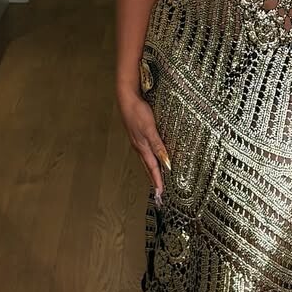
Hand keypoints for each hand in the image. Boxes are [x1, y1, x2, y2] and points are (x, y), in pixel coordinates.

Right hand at [117, 89, 171, 204]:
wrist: (126, 98)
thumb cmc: (137, 112)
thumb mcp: (149, 129)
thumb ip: (158, 145)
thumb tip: (165, 162)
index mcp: (142, 147)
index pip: (152, 168)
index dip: (157, 181)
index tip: (161, 194)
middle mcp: (139, 146)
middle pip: (148, 167)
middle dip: (154, 180)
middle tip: (159, 192)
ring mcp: (138, 141)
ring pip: (146, 160)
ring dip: (152, 171)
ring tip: (157, 179)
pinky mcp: (138, 134)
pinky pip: (146, 151)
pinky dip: (150, 159)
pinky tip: (153, 157)